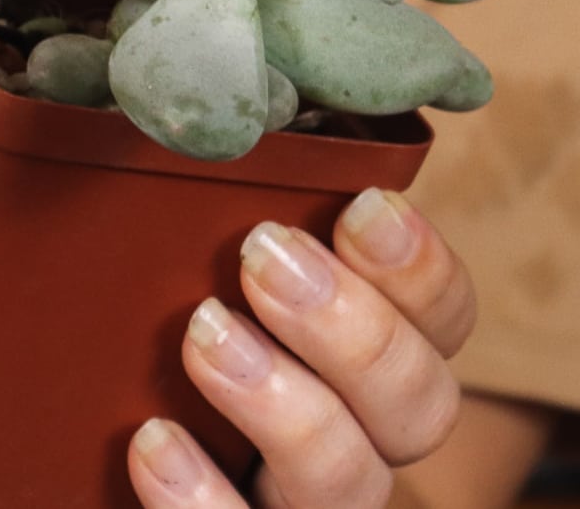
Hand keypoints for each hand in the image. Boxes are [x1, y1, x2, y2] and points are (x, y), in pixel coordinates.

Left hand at [128, 188, 475, 506]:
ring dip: (289, 406)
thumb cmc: (181, 329)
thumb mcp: (217, 272)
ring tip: (205, 335)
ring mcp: (312, 506)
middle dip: (353, 326)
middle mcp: (365, 439)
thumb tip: (226, 110)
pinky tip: (155, 441)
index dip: (421, 270)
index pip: (446, 320)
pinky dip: (202, 500)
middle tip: (263, 256)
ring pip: (353, 482)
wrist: (133, 476)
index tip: (361, 206)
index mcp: (380, 361)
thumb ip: (241, 218)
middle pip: (420, 405)